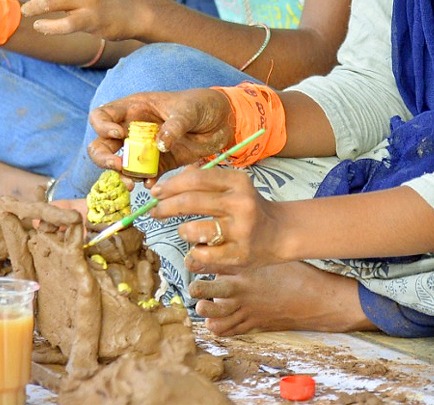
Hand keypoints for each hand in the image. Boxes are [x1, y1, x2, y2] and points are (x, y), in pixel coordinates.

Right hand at [88, 88, 234, 177]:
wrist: (224, 121)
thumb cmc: (202, 104)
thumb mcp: (189, 109)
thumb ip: (174, 125)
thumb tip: (160, 144)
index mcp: (134, 109)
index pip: (102, 115)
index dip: (102, 126)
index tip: (118, 134)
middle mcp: (134, 129)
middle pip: (102, 145)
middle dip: (104, 158)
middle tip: (118, 165)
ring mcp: (145, 149)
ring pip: (120, 164)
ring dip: (123, 175)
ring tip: (135, 181)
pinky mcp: (159, 164)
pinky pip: (144, 176)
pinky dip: (145, 182)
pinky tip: (153, 184)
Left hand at [151, 165, 286, 272]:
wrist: (279, 233)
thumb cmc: (248, 207)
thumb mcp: (232, 186)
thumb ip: (205, 179)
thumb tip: (171, 181)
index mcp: (238, 182)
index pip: (196, 178)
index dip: (171, 184)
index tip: (155, 191)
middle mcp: (240, 203)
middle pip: (191, 202)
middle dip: (166, 207)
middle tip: (155, 211)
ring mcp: (240, 230)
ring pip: (193, 230)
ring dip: (182, 231)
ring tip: (185, 231)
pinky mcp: (239, 254)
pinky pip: (202, 254)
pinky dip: (194, 252)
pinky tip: (198, 248)